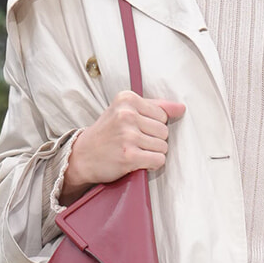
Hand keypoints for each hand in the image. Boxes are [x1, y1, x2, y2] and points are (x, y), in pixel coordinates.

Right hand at [60, 90, 185, 204]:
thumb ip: (154, 107)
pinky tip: (137, 161)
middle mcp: (126, 114)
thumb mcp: (125, 111)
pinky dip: (151, 164)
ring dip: (152, 153)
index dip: (153, 125)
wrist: (82, 156)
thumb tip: (181, 108)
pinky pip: (158, 160)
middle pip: (164, 131)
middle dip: (154, 140)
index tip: (135, 129)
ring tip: (135, 151)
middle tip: (134, 143)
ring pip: (163, 147)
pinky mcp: (129, 156)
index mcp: (127, 99)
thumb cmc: (107, 134)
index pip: (162, 114)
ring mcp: (128, 135)